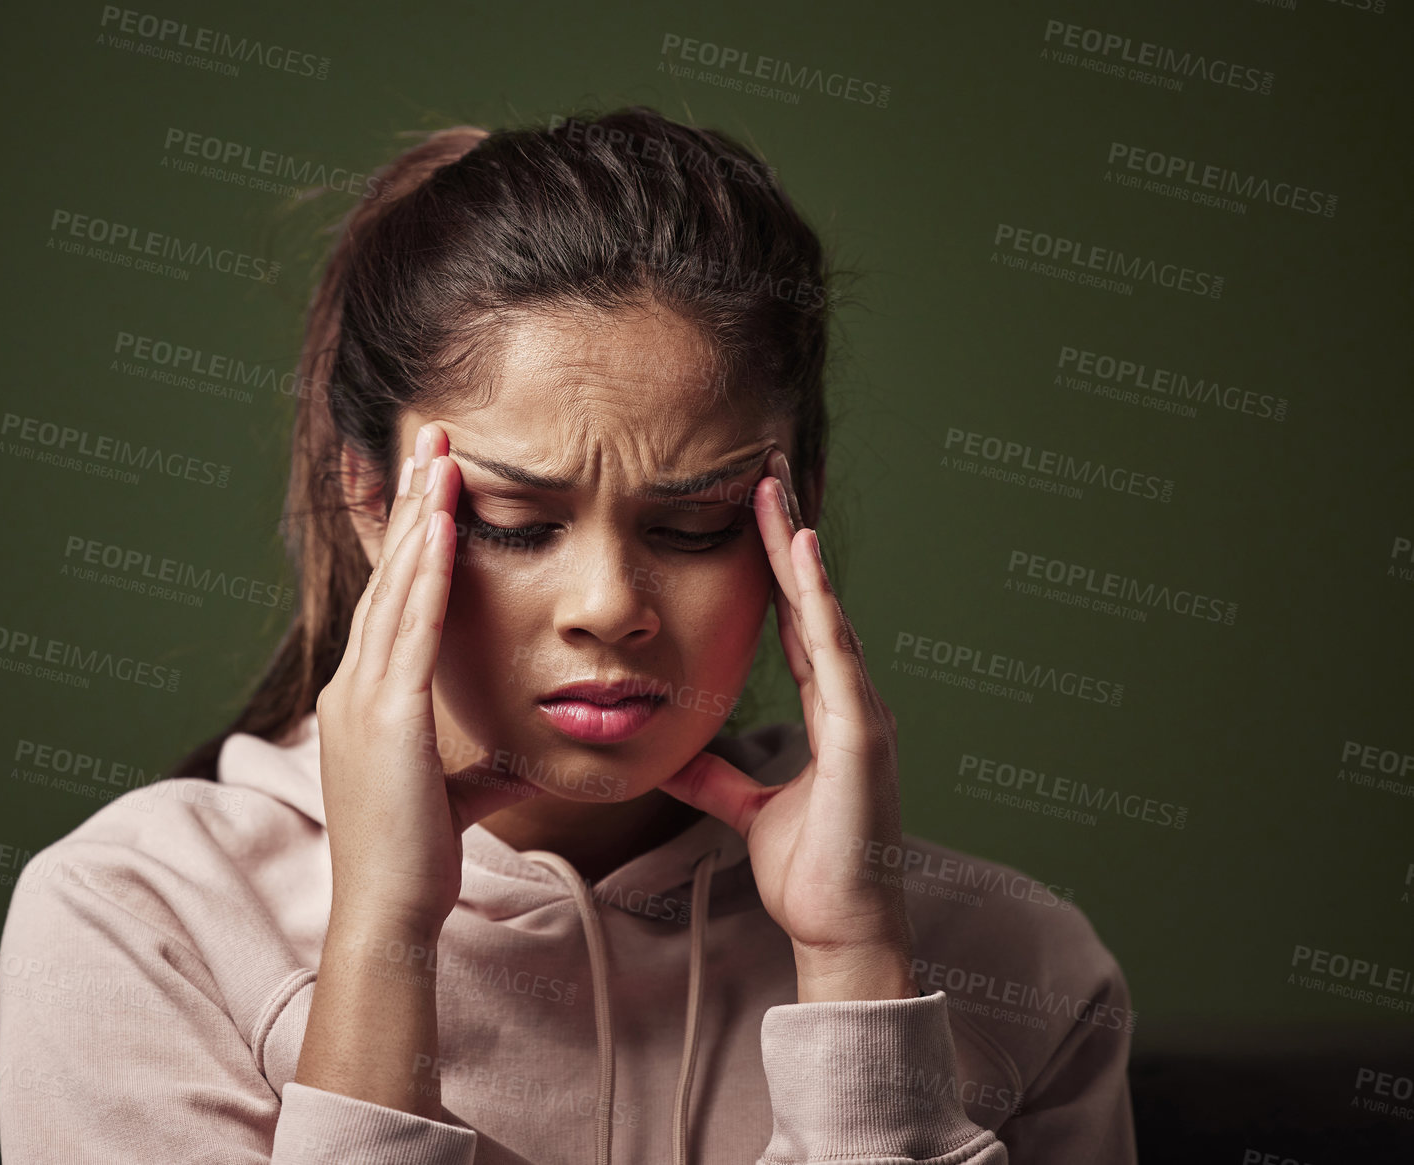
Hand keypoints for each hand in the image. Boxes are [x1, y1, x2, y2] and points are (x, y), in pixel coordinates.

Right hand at [316, 422, 545, 939]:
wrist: (388, 913)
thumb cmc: (416, 863)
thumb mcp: (457, 799)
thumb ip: (485, 772)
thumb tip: (522, 761)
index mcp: (365, 703)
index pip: (391, 604)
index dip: (411, 543)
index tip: (433, 489)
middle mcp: (354, 688)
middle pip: (388, 577)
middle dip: (412, 505)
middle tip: (432, 440)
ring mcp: (365, 699)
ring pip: (397, 588)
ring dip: (422, 518)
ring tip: (441, 456)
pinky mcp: (388, 716)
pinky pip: (412, 627)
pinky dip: (427, 571)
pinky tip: (445, 526)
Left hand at [658, 449, 915, 1000]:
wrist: (843, 927)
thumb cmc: (811, 870)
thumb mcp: (747, 809)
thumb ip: (715, 777)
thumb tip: (671, 756)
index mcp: (828, 711)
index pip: (797, 620)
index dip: (774, 565)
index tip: (751, 510)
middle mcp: (849, 700)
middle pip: (813, 600)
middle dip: (788, 535)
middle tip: (766, 470)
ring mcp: (860, 712)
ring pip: (825, 611)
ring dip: (799, 549)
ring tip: (776, 489)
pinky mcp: (860, 734)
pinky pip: (836, 652)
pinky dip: (820, 599)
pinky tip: (802, 552)